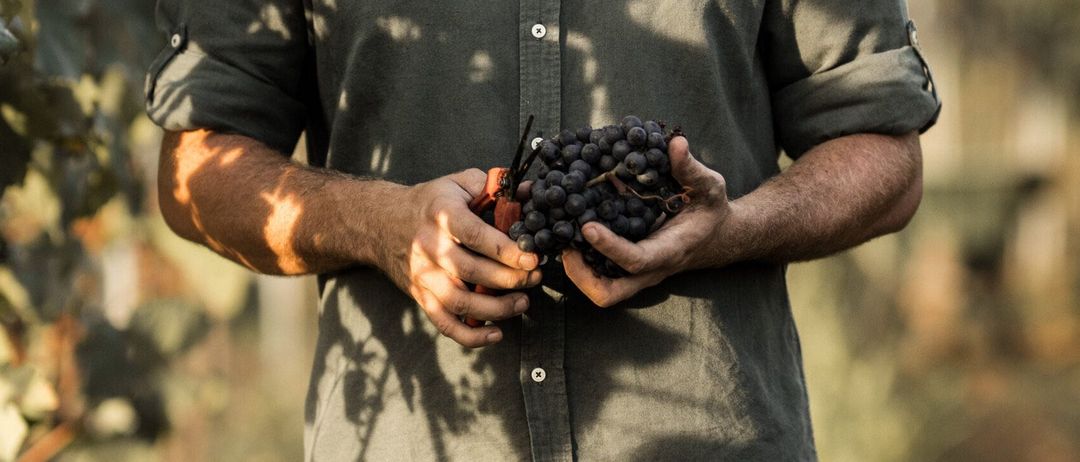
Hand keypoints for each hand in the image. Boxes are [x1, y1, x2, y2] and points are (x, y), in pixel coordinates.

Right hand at [379, 169, 541, 346]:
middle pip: (472, 271)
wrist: (381, 222)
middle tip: (535, 277)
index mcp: (442, 215)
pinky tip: (496, 333)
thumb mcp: (456, 184)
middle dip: (510, 278)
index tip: (532, 258)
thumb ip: (493, 186)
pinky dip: (470, 336)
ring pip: (460, 302)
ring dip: (496, 308)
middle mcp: (429, 247)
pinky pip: (444, 323)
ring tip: (522, 302)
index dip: (506, 250)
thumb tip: (531, 192)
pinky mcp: (420, 296)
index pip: (475, 235)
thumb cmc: (428, 203)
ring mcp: (423, 275)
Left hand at [562, 137, 733, 306]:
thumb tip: (676, 143)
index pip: (636, 260)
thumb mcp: (709, 186)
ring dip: (575, 269)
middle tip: (564, 244)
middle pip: (609, 293)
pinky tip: (568, 232)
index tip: (586, 226)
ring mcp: (636, 273)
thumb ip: (691, 168)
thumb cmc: (710, 211)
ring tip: (560, 236)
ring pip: (601, 289)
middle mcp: (649, 269)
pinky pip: (600, 274)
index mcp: (669, 250)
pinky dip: (580, 260)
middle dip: (580, 275)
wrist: (716, 236)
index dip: (609, 246)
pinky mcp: (627, 268)